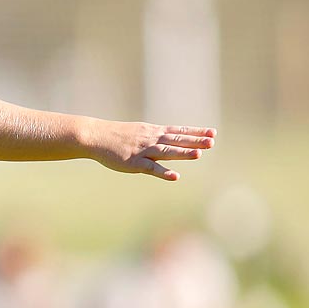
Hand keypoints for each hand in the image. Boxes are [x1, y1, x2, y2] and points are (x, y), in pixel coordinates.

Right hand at [84, 121, 215, 181]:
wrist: (95, 136)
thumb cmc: (116, 136)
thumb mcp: (138, 132)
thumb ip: (154, 138)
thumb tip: (168, 140)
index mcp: (153, 132)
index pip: (179, 131)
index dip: (196, 132)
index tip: (213, 132)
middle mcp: (152, 139)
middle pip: (177, 140)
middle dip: (195, 141)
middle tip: (212, 141)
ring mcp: (143, 151)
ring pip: (166, 151)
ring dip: (182, 153)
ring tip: (199, 155)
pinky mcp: (134, 163)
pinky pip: (151, 168)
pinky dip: (163, 172)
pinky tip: (175, 176)